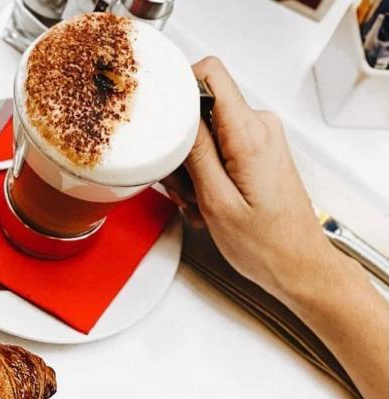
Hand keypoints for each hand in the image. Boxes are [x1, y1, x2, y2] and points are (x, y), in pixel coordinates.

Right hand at [162, 56, 337, 306]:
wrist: (297, 264)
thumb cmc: (265, 244)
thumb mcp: (217, 203)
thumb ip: (196, 154)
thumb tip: (178, 116)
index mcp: (250, 135)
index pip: (211, 75)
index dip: (179, 89)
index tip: (160, 120)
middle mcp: (260, 127)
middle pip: (202, 110)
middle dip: (180, 148)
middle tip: (181, 189)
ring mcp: (261, 138)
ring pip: (206, 133)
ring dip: (191, 168)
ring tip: (197, 203)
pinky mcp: (259, 152)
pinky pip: (220, 149)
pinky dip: (205, 174)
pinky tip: (207, 203)